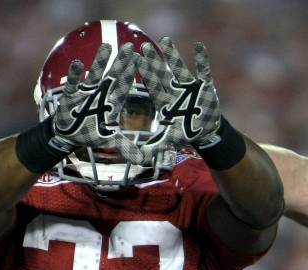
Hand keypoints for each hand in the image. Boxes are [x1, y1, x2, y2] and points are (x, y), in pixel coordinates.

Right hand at [49, 43, 142, 164]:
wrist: (69, 133)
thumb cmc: (91, 133)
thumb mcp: (110, 141)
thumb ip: (126, 147)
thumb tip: (143, 160)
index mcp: (112, 102)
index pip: (124, 87)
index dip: (132, 76)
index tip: (140, 61)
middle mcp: (102, 93)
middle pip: (113, 76)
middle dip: (120, 62)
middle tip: (129, 46)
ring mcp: (86, 92)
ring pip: (95, 75)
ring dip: (100, 62)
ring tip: (106, 47)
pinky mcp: (71, 95)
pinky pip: (73, 83)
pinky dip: (75, 75)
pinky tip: (77, 64)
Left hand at [137, 38, 221, 162]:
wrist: (205, 130)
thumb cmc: (184, 133)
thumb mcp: (167, 142)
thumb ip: (152, 148)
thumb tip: (135, 159)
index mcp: (164, 103)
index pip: (152, 87)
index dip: (144, 75)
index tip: (135, 62)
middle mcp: (174, 92)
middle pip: (162, 74)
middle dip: (153, 62)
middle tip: (142, 47)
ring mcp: (189, 87)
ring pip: (179, 69)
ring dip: (173, 55)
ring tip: (165, 40)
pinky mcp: (205, 85)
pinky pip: (204, 70)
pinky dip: (202, 60)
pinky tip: (199, 46)